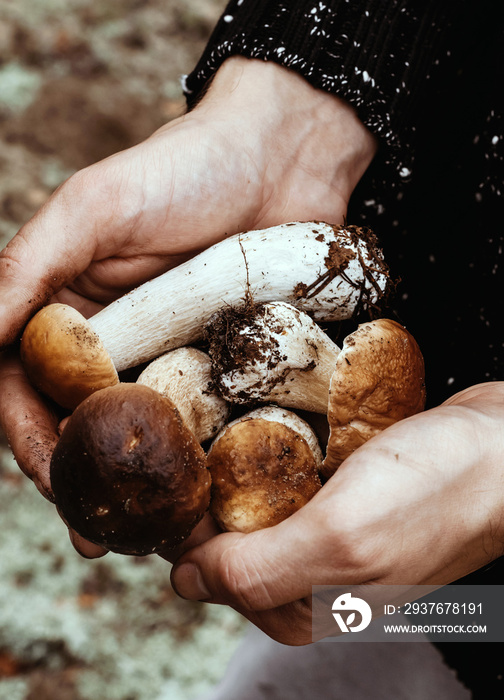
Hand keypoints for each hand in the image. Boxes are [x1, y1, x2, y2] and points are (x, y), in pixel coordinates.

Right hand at [0, 56, 375, 554]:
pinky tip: (211, 501)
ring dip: (144, 489)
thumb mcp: (96, 206)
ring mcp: (173, 356)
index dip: (31, 438)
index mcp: (67, 309)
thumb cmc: (184, 168)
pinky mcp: (228, 362)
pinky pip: (209, 422)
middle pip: (86, 426)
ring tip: (157, 538)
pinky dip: (203, 464)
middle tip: (105, 535)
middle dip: (87, 483)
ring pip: (146, 437)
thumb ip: (32, 266)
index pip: (26, 387)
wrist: (282, 155)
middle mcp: (114, 341)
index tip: (53, 481)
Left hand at [170, 382, 503, 643]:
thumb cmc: (436, 491)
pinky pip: (293, 487)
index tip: (177, 473)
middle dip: (212, 495)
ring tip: (236, 433)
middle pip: (232, 540)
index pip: (213, 572)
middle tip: (205, 443)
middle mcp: (317, 579)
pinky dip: (277, 462)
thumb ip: (257, 571)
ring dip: (241, 473)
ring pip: (260, 511)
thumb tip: (184, 582)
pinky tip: (281, 437)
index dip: (186, 525)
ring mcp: (335, 540)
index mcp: (306, 605)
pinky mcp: (351, 504)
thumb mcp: (339, 539)